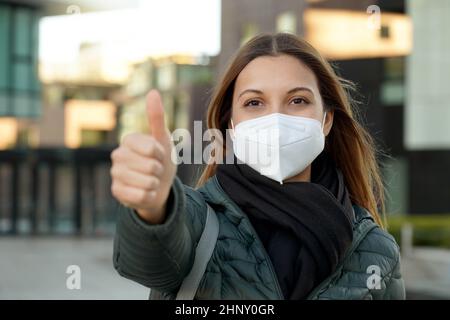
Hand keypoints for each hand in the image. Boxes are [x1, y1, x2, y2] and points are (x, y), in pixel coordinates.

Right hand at [110, 89, 176, 223]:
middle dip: (159, 171)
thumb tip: (153, 91)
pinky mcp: (116, 192)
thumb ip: (157, 117)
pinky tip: (145, 192)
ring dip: (155, 184)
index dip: (162, 155)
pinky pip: (141, 196)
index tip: (159, 155)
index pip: (152, 148)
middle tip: (155, 170)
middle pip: (151, 167)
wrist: (158, 186)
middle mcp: (117, 155)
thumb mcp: (163, 139)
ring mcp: (115, 174)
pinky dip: (149, 196)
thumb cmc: (161, 160)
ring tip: (151, 181)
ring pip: (146, 183)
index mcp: (129, 140)